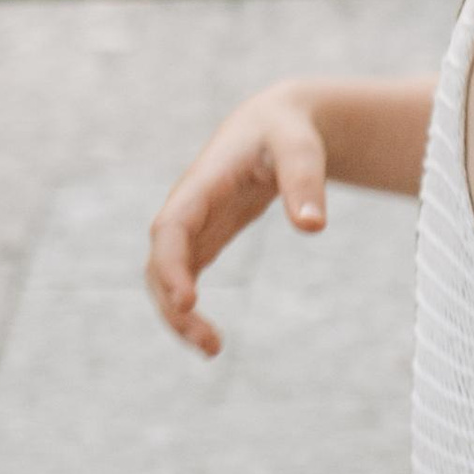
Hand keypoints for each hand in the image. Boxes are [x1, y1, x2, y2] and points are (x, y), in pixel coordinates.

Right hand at [144, 83, 329, 357]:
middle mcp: (186, 208)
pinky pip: (182, 280)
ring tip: (212, 350)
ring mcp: (191, 227)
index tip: (187, 302)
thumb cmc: (287, 131)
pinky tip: (211, 341)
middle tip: (210, 344)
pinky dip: (188, 312)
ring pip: (164, 278)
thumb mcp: (301, 148)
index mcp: (202, 183)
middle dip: (172, 305)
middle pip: (159, 262)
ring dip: (177, 316)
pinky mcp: (203, 240)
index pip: (171, 228)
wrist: (275, 123)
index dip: (171, 265)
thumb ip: (305, 181)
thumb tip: (314, 227)